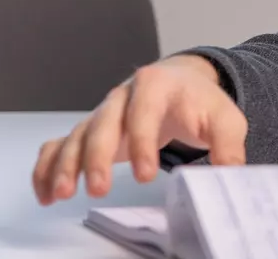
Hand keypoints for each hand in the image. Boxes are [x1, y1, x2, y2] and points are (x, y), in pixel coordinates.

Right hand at [33, 54, 246, 204]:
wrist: (182, 83)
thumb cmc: (200, 102)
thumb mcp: (224, 119)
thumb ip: (228, 145)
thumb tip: (230, 174)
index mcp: (156, 85)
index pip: (145, 113)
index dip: (142, 144)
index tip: (146, 175)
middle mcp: (122, 96)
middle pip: (102, 124)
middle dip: (96, 157)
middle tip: (98, 189)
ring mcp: (102, 113)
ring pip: (76, 136)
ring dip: (66, 165)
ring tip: (62, 194)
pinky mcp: (89, 130)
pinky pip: (59, 145)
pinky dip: (48, 166)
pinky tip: (47, 192)